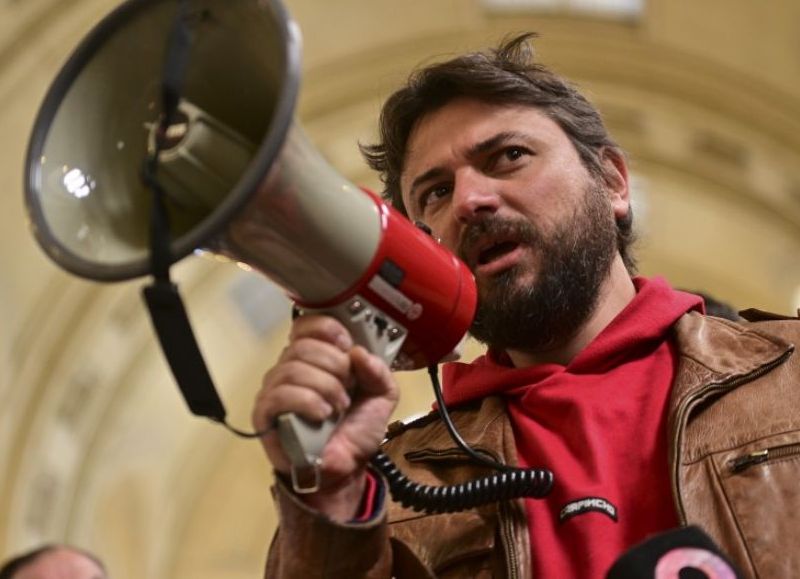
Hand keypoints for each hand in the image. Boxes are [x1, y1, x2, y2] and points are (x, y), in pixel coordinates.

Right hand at [252, 314, 398, 520]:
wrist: (345, 470)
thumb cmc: (356, 429)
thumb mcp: (382, 396)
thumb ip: (379, 370)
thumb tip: (359, 353)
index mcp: (316, 358)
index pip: (306, 325)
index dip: (326, 329)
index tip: (346, 345)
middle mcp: (291, 368)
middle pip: (303, 346)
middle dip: (334, 366)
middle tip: (348, 389)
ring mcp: (274, 390)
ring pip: (292, 369)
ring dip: (325, 387)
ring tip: (338, 407)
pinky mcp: (264, 415)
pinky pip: (279, 395)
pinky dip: (307, 401)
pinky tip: (322, 415)